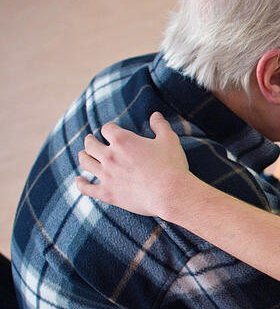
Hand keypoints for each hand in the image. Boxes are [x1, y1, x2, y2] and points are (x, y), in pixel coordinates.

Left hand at [76, 112, 193, 217]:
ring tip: (84, 155)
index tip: (111, 129)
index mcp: (122, 140)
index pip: (107, 128)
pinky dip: (81, 183)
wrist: (170, 193)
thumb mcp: (169, 140)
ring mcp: (106, 175)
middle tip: (91, 140)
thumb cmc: (171, 165)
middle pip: (91, 144)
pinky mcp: (107, 193)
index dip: (109, 127)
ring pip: (86, 162)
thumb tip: (155, 115)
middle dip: (90, 140)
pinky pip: (86, 188)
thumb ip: (160, 125)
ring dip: (83, 156)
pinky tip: (79, 180)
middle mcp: (109, 156)